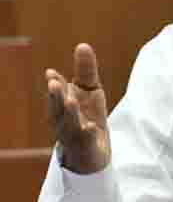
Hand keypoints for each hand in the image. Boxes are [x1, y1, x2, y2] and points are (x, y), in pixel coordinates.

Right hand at [46, 44, 110, 173]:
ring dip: (69, 113)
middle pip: (59, 108)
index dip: (56, 84)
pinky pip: (86, 142)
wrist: (91, 155)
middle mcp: (65, 121)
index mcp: (65, 105)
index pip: (58, 93)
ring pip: (69, 124)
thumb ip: (86, 71)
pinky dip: (86, 134)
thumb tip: (82, 45)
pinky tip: (90, 128)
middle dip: (56, 96)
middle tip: (54, 83)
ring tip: (71, 100)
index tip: (52, 73)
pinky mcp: (87, 148)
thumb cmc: (87, 118)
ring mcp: (75, 136)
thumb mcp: (89, 92)